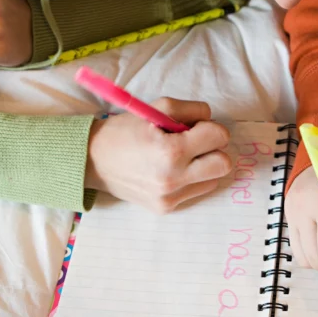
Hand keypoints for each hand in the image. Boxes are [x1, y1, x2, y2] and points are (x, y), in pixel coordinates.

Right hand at [85, 99, 232, 212]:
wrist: (93, 161)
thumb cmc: (124, 131)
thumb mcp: (156, 108)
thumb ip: (192, 110)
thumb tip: (212, 121)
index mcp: (171, 151)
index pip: (218, 137)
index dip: (211, 128)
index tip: (197, 127)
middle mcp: (173, 178)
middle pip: (224, 164)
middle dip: (214, 149)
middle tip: (197, 143)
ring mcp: (170, 197)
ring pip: (213, 180)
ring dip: (204, 166)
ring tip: (181, 158)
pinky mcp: (165, 208)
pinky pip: (196, 192)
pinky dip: (190, 180)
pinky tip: (171, 171)